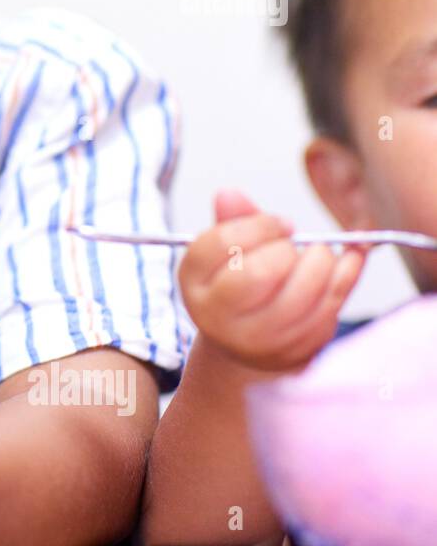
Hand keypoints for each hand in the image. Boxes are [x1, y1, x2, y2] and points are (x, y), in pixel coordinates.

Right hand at [178, 189, 365, 369]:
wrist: (247, 344)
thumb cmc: (238, 287)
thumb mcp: (225, 254)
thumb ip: (231, 221)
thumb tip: (229, 194)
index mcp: (195, 284)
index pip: (222, 243)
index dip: (259, 225)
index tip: (280, 225)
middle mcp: (218, 317)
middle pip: (259, 272)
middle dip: (288, 249)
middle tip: (295, 246)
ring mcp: (257, 340)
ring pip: (300, 295)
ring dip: (321, 263)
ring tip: (318, 255)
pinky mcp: (295, 350)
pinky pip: (331, 308)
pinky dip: (347, 276)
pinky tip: (351, 258)